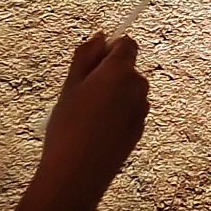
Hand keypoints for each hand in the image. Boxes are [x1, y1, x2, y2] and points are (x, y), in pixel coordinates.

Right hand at [35, 34, 149, 210]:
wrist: (77, 174)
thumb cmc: (68, 128)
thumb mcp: (69, 85)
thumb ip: (86, 55)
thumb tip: (100, 36)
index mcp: (119, 70)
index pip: (127, 43)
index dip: (109, 49)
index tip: (90, 63)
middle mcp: (137, 87)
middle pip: (128, 67)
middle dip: (109, 73)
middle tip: (81, 92)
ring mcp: (141, 109)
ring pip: (128, 90)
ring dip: (112, 94)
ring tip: (85, 115)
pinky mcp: (140, 129)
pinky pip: (129, 110)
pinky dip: (116, 113)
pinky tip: (96, 130)